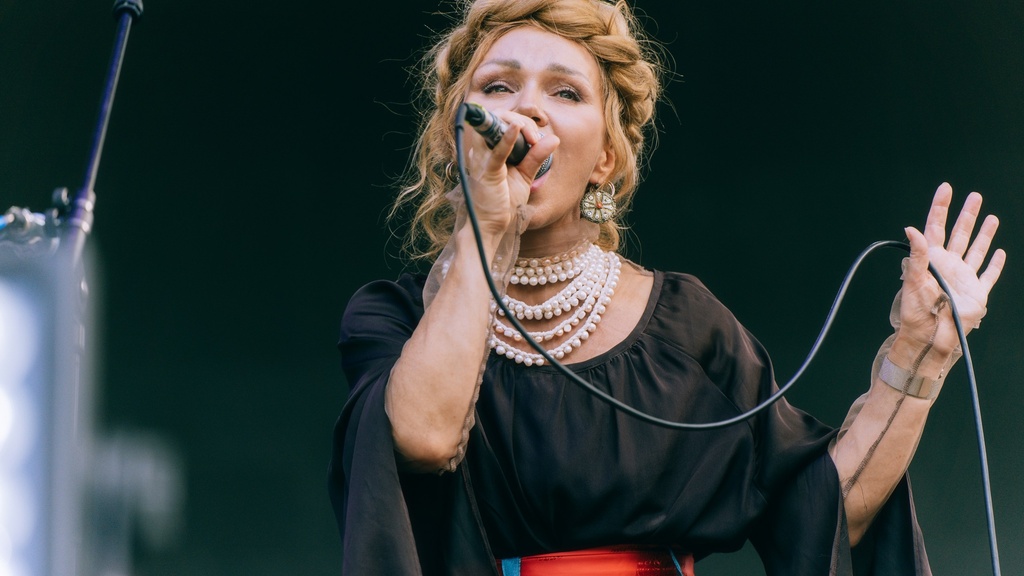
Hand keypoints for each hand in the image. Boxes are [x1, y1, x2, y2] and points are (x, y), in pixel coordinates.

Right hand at [460, 110, 558, 235]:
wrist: (492, 226)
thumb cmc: (504, 202)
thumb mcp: (525, 175)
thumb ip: (536, 156)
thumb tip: (554, 138)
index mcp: (488, 149)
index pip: (502, 121)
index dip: (523, 123)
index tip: (537, 139)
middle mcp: (482, 150)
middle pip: (498, 118)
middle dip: (521, 121)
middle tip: (536, 139)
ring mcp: (482, 160)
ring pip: (495, 126)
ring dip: (517, 124)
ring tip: (531, 136)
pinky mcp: (488, 172)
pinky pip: (497, 151)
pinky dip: (507, 138)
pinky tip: (517, 128)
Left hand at [898, 183, 1005, 355]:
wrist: (930, 337)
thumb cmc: (916, 311)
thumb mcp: (913, 280)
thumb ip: (916, 254)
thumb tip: (911, 228)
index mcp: (931, 259)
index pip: (936, 227)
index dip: (940, 207)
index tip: (946, 188)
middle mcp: (948, 265)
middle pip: (960, 234)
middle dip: (967, 215)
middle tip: (974, 196)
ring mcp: (963, 278)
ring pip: (976, 250)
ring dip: (984, 234)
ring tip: (991, 217)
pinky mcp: (977, 293)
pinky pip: (988, 275)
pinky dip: (994, 264)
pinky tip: (999, 252)